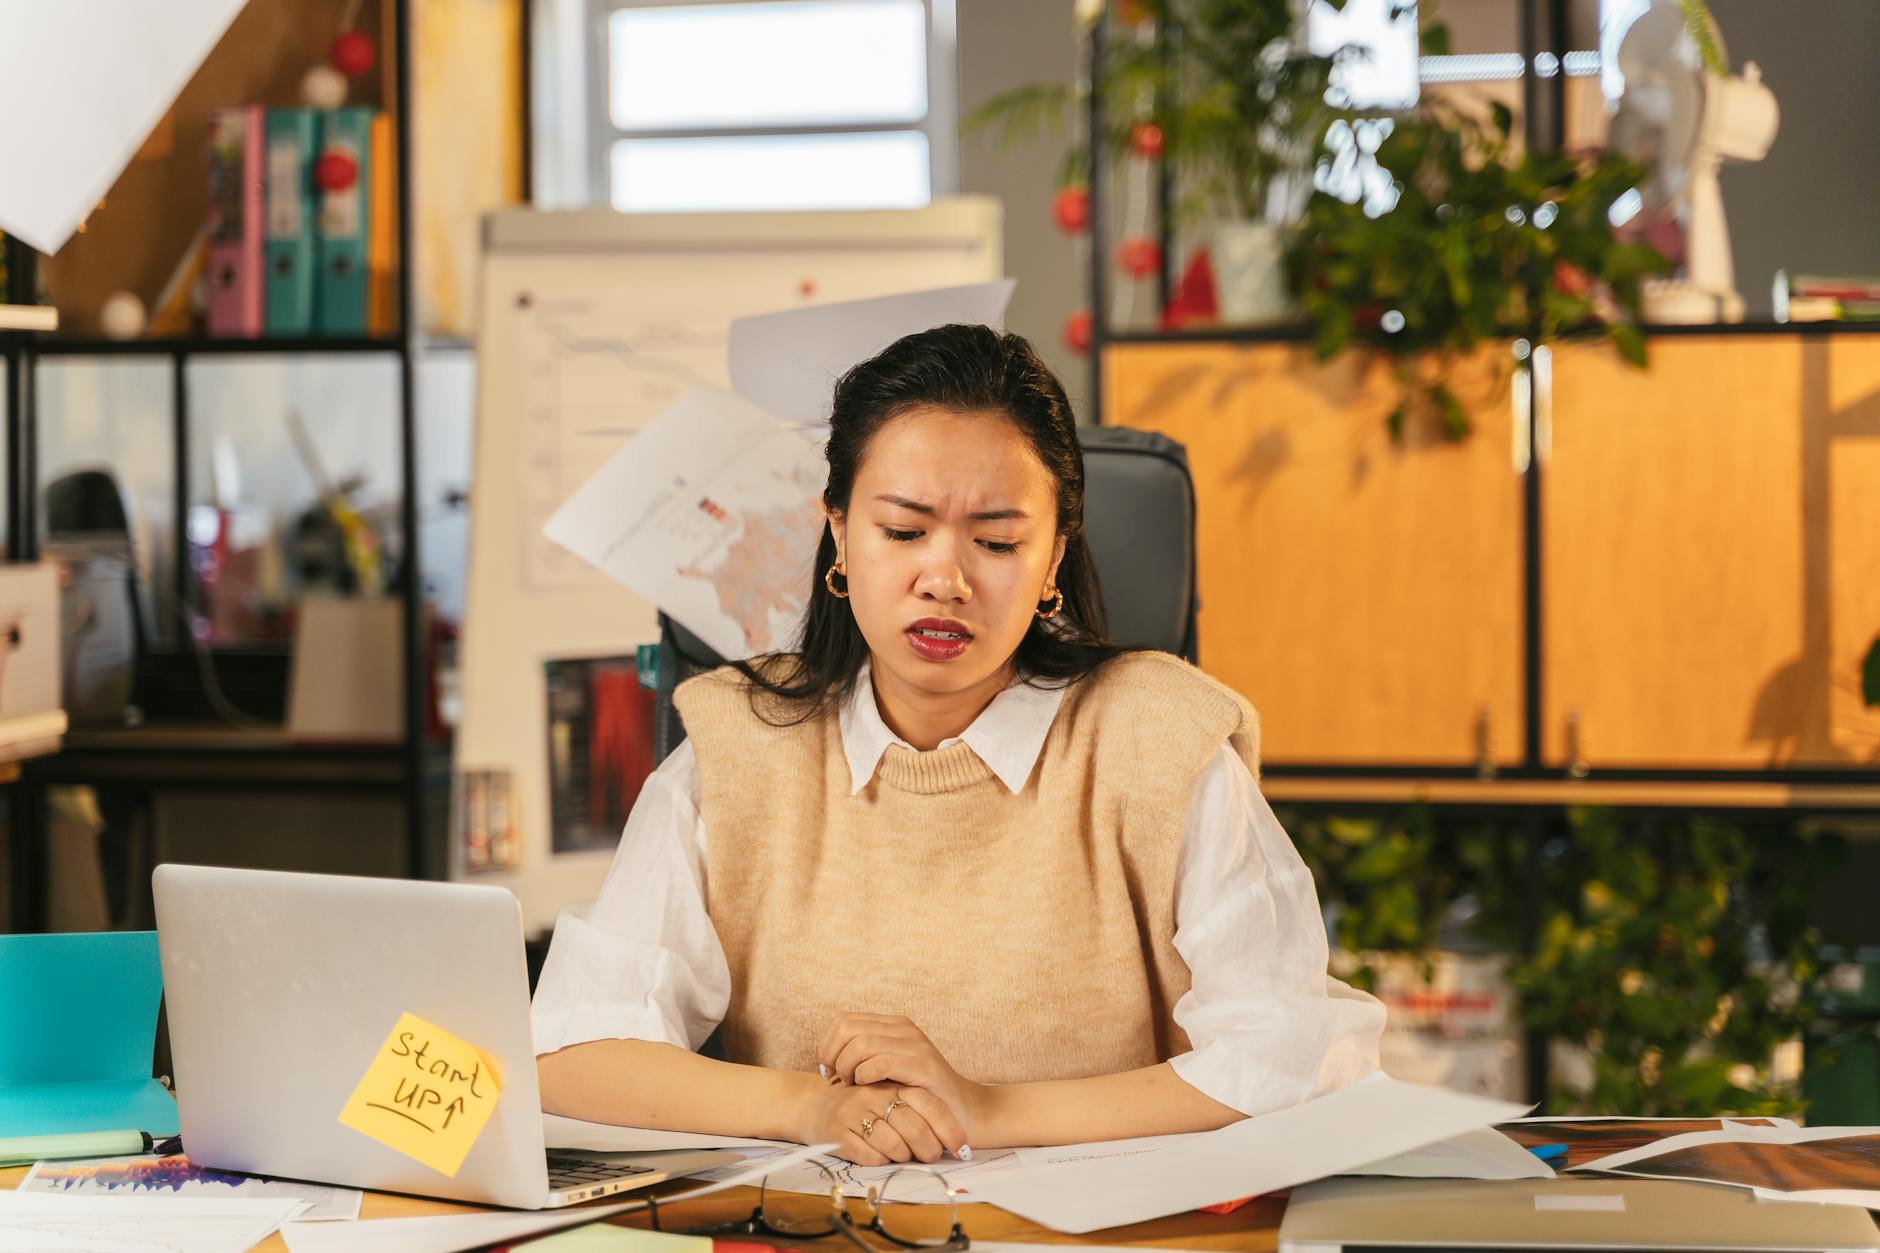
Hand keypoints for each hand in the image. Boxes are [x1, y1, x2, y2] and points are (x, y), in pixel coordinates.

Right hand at [795, 1079, 968, 1165]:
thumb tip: (953, 1142)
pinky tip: (879, 1154)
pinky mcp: (838, 1132)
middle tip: (932, 1156)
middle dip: (929, 1149)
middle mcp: (874, 1094)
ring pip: (895, 1146)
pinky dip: (881, 1162)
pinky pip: (872, 1157)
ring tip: (903, 1154)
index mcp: (892, 1082)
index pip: (929, 1104)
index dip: (948, 1129)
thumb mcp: (891, 1096)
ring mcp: (855, 1112)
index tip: (960, 1147)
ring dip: (905, 1157)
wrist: (815, 1107)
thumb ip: (917, 1109)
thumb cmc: (863, 1106)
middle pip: (915, 1128)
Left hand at [818, 1014, 987, 1146]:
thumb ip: (864, 1058)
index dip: (827, 1044)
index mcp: (894, 1025)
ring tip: (852, 1085)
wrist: (963, 1112)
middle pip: (847, 1027)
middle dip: (833, 1055)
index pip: (844, 1020)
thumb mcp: (888, 1071)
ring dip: (848, 1067)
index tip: (829, 1070)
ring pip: (861, 1044)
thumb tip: (827, 1061)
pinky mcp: (923, 1066)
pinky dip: (865, 1075)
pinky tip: (866, 1087)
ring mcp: (915, 1045)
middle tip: (837, 1079)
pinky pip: (881, 1062)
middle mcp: (904, 1028)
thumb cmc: (919, 1096)